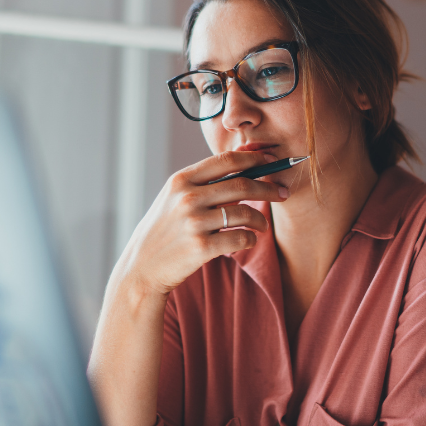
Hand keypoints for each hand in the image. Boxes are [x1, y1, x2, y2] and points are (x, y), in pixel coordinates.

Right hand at [118, 150, 288, 297]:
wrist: (142, 267)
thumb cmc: (165, 230)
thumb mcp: (174, 198)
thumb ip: (202, 183)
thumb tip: (243, 165)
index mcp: (181, 180)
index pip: (226, 160)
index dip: (254, 158)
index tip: (272, 160)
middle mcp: (187, 197)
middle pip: (242, 185)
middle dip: (269, 188)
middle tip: (282, 193)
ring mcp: (194, 222)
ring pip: (245, 213)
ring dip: (261, 219)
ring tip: (263, 225)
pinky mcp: (201, 247)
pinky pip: (241, 239)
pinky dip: (251, 239)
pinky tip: (249, 240)